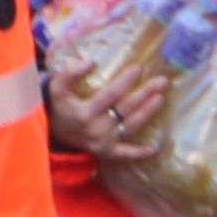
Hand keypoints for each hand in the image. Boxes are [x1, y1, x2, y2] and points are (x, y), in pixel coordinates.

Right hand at [53, 75, 167, 164]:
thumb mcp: (57, 87)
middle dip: (145, 93)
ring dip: (147, 112)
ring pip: (130, 126)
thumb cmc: (60, 106)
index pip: (110, 94)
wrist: (54, 133)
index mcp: (85, 112)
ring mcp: (103, 142)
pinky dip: (139, 153)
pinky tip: (154, 148)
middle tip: (162, 81)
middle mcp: (96, 128)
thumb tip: (91, 62)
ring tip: (161, 97)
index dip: (125, 81)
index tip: (138, 68)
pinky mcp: (107, 152)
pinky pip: (125, 154)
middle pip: (126, 108)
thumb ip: (69, 73)